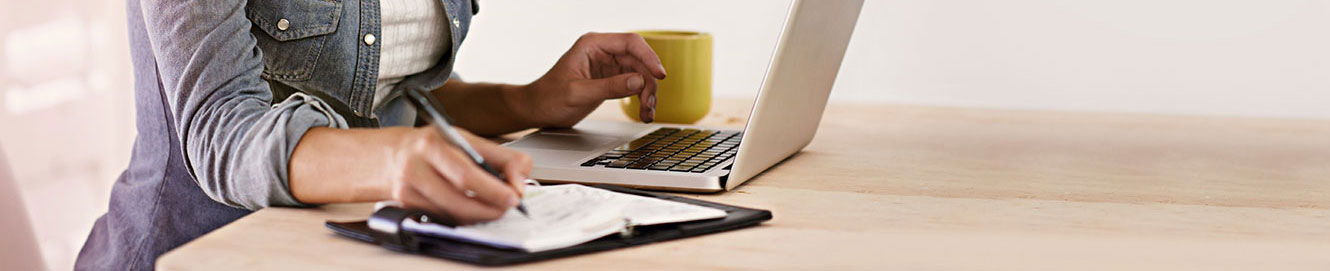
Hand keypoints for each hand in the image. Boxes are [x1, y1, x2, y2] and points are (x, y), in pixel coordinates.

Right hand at [386, 125, 532, 223]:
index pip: (469, 171)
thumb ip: (503, 158)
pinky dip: (463, 219)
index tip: (515, 195)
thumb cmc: (437, 147)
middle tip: (509, 207)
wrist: (393, 155)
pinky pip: (442, 218)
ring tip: (494, 209)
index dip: (496, 188)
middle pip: (460, 195)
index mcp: (435, 141)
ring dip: (480, 215)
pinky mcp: (405, 205)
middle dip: (491, 205)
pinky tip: (472, 211)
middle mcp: (417, 163)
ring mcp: (407, 186)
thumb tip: (520, 184)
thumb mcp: (468, 141)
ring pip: (452, 212)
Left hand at [517, 32, 667, 126]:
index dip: (649, 57)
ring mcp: (608, 64)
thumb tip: (638, 81)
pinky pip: (634, 84)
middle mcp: (603, 51)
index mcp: (592, 45)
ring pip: (640, 74)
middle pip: (639, 60)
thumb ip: (609, 87)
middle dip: (648, 82)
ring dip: (648, 93)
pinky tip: (643, 112)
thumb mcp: (578, 94)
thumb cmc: (548, 98)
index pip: (630, 43)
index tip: (659, 75)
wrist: (537, 109)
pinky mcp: (611, 78)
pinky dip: (641, 98)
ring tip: (646, 113)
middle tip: (648, 104)